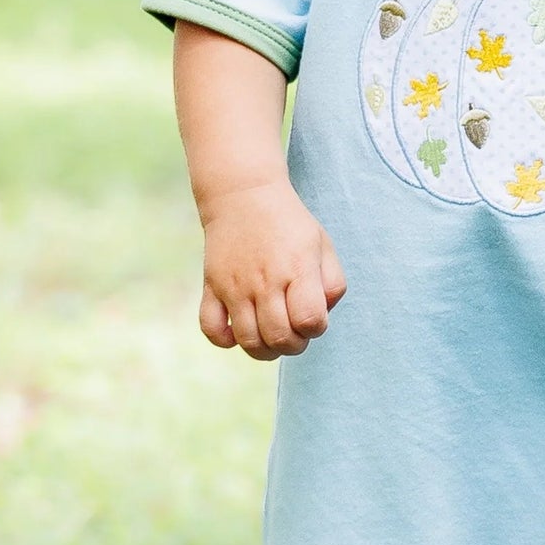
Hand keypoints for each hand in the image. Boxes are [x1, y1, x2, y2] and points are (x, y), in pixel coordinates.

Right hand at [198, 182, 346, 360]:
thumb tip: (322, 316)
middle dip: (293, 345)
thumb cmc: (289, 224)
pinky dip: (225, 339)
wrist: (245, 195)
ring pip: (248, 341)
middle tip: (294, 330)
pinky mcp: (212, 287)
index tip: (313, 316)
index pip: (310, 321)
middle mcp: (266, 280)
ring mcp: (235, 286)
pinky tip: (239, 328)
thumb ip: (333, 283)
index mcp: (298, 267)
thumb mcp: (322, 244)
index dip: (316, 328)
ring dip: (264, 349)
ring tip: (271, 333)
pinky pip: (211, 330)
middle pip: (279, 338)